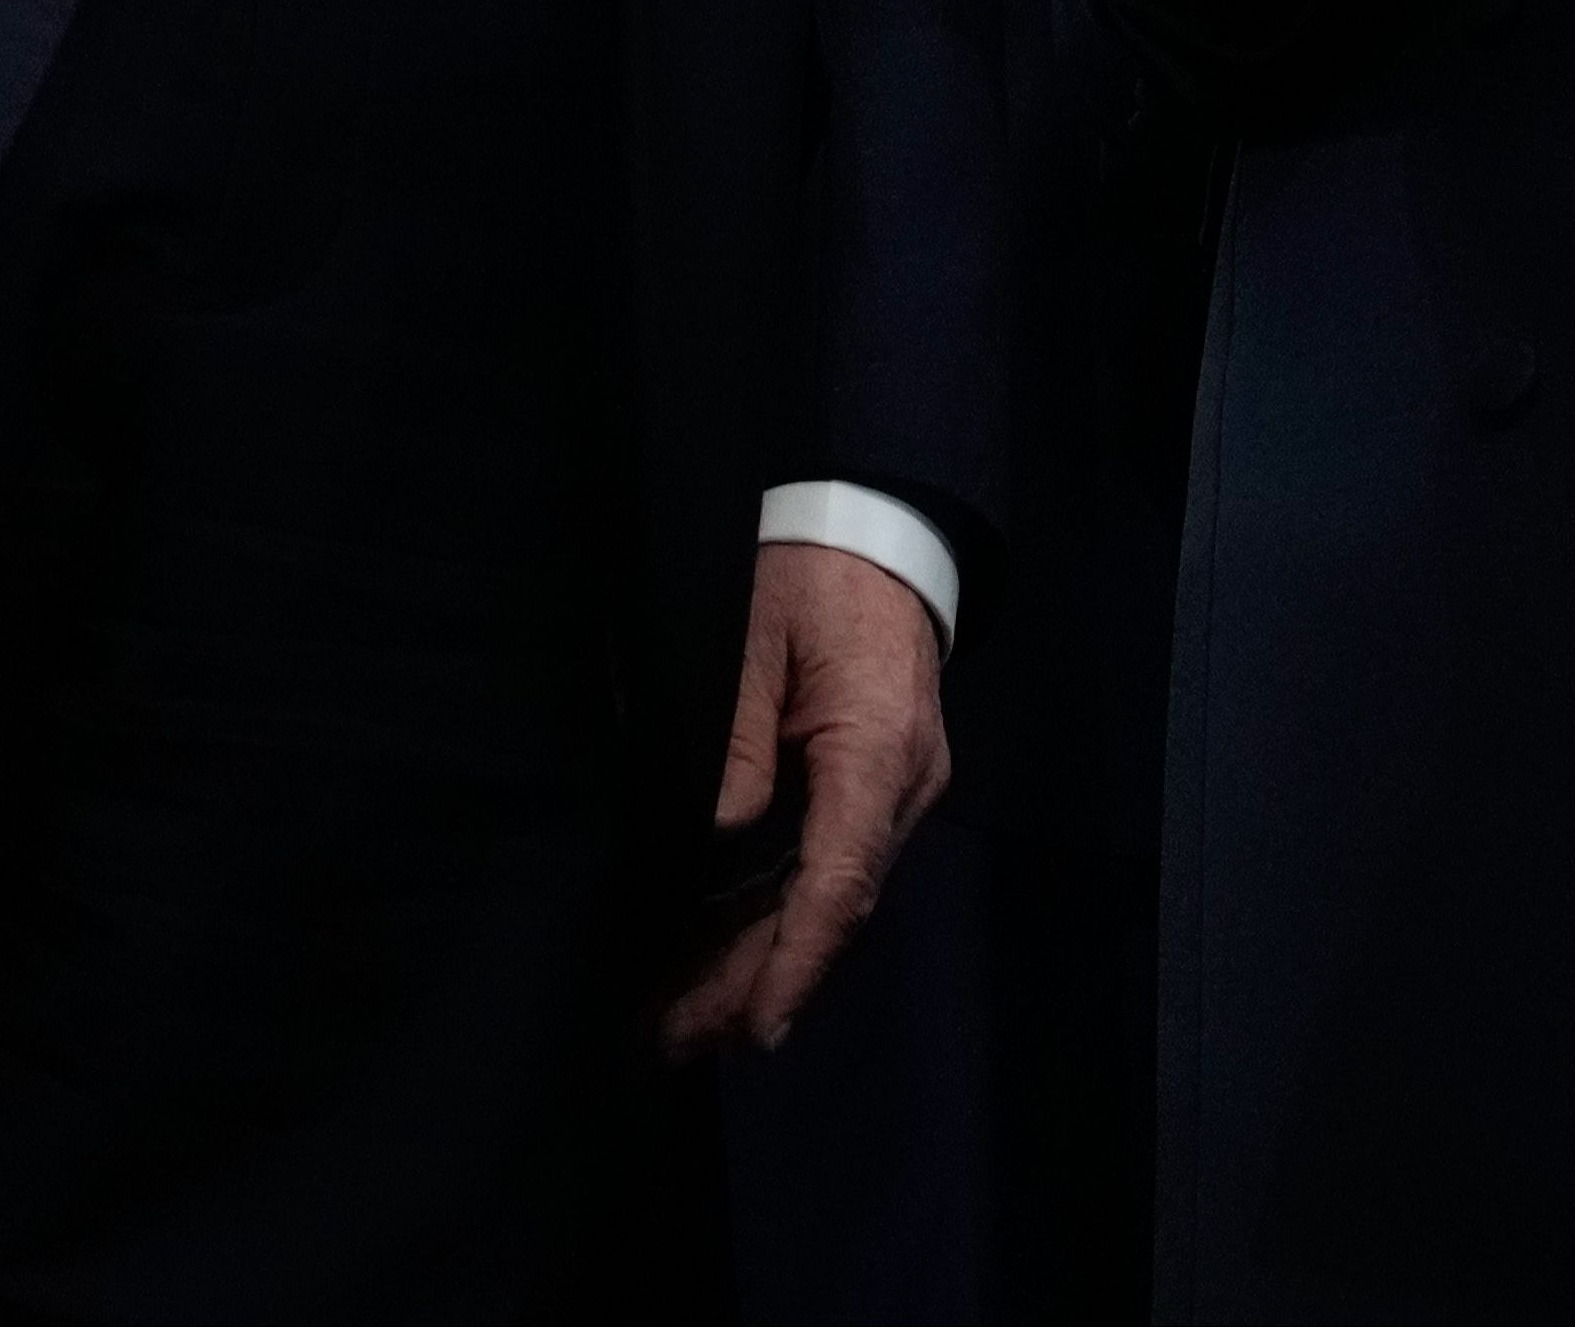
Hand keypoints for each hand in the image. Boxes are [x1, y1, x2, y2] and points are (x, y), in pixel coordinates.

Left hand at [661, 542, 947, 1056]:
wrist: (878, 533)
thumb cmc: (810, 572)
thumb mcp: (754, 636)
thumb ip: (738, 738)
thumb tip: (717, 835)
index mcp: (878, 747)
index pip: (839, 878)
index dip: (795, 962)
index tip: (755, 1030)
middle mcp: (902, 787)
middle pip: (833, 910)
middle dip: (756, 983)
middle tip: (672, 1041)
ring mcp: (897, 794)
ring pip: (832, 902)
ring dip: (762, 963)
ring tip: (683, 1021)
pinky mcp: (878, 792)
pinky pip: (830, 872)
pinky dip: (780, 922)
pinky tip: (725, 958)